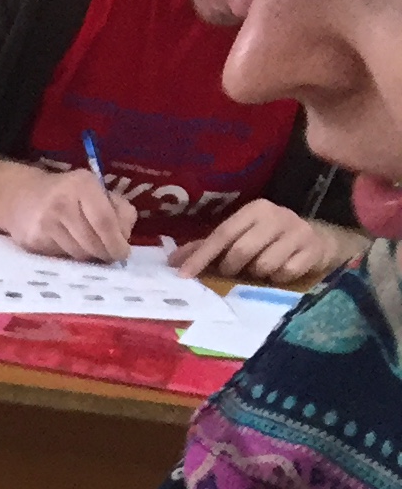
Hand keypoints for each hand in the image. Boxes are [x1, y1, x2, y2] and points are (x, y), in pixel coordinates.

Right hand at [0, 165, 141, 262]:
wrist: (19, 196)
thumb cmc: (68, 193)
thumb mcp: (95, 190)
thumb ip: (118, 208)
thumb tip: (124, 237)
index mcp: (82, 185)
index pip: (104, 220)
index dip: (116, 241)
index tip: (123, 253)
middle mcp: (62, 203)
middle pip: (92, 241)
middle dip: (105, 253)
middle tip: (110, 256)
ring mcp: (45, 224)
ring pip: (77, 253)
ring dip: (89, 256)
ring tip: (90, 249)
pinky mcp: (33, 241)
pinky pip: (61, 256)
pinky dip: (70, 256)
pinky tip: (68, 245)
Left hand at [174, 200, 368, 287]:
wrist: (316, 240)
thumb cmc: (267, 240)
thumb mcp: (239, 237)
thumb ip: (206, 247)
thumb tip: (172, 261)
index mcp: (254, 210)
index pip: (222, 234)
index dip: (201, 256)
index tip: (183, 275)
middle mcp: (277, 216)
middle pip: (241, 251)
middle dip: (231, 267)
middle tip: (233, 271)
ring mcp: (298, 232)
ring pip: (264, 265)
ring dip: (257, 274)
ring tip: (260, 268)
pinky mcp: (313, 250)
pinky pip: (286, 273)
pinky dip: (278, 278)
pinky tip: (280, 271)